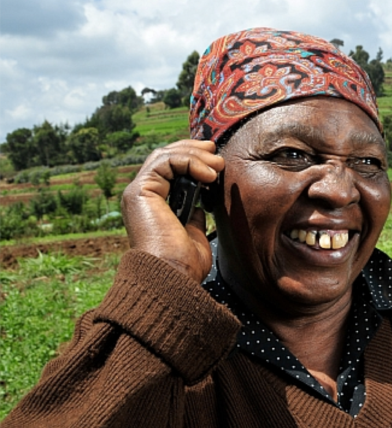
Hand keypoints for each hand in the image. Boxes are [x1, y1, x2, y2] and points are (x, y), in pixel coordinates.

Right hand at [121, 140, 224, 282]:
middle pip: (165, 157)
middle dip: (194, 151)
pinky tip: (208, 176)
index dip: (193, 160)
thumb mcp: (194, 235)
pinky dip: (189, 162)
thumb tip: (200, 206)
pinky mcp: (139, 191)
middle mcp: (143, 196)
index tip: (216, 163)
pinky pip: (164, 162)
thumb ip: (194, 218)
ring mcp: (138, 192)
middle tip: (217, 154)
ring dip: (195, 155)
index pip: (170, 169)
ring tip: (217, 165)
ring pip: (164, 155)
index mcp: (154, 205)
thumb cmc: (183, 265)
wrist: (171, 277)